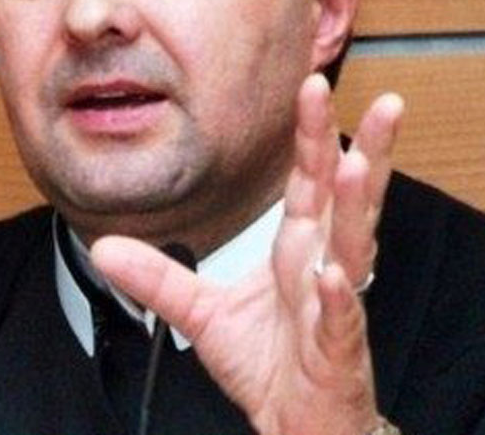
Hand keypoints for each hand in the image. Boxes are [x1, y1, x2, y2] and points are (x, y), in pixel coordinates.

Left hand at [91, 73, 403, 434]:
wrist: (293, 424)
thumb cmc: (267, 364)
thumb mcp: (200, 313)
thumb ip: (157, 277)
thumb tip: (103, 247)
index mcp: (296, 248)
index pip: (308, 180)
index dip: (309, 134)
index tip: (310, 84)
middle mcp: (323, 265)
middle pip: (347, 199)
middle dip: (363, 149)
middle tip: (382, 103)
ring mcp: (335, 306)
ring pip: (353, 247)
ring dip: (357, 205)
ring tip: (358, 162)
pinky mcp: (338, 351)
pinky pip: (339, 320)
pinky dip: (337, 298)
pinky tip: (334, 275)